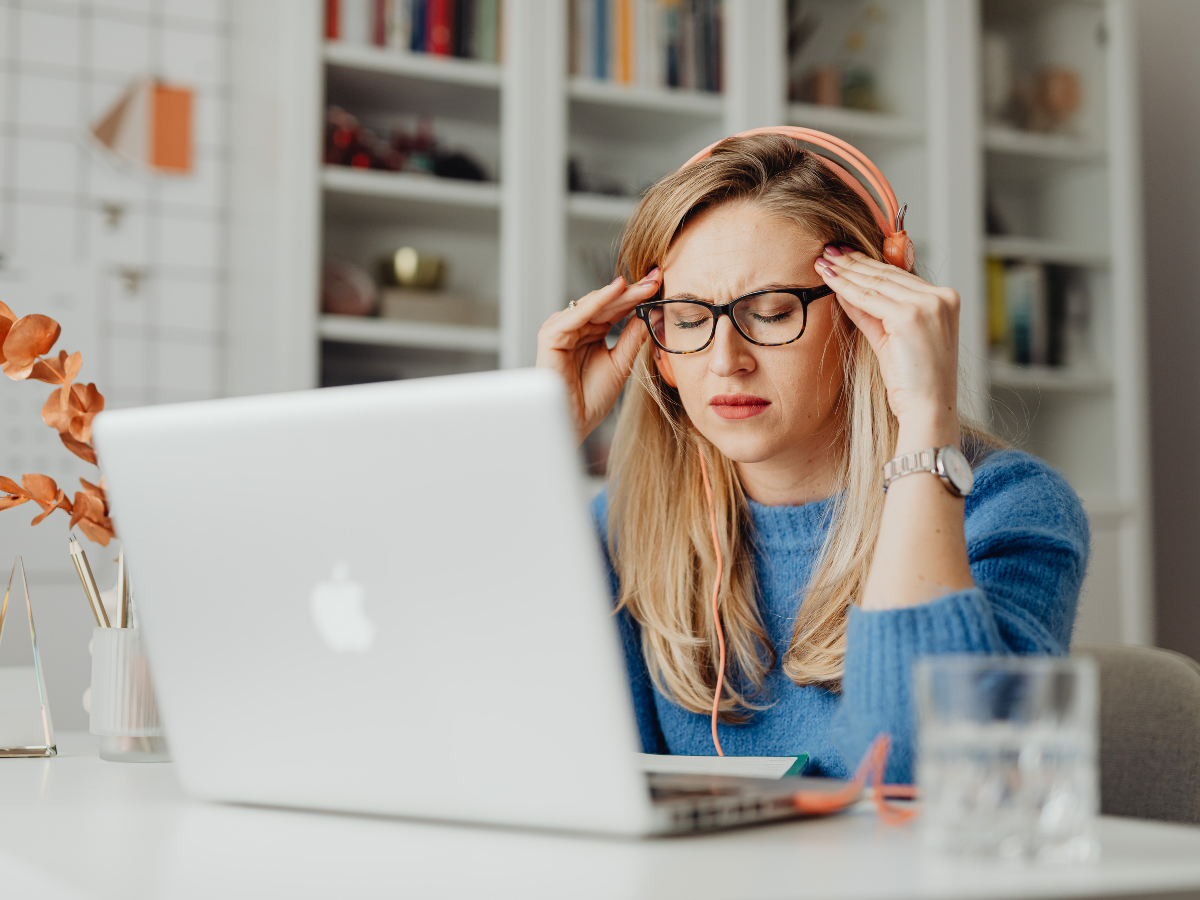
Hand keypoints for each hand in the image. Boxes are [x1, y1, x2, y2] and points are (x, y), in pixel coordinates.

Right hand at [535, 269, 659, 441]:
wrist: (574, 423)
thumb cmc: (591, 399)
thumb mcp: (620, 363)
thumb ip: (631, 338)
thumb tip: (650, 312)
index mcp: (589, 332)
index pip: (615, 309)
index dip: (637, 297)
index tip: (660, 284)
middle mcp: (574, 327)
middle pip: (606, 303)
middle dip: (632, 291)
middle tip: (656, 278)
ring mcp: (561, 330)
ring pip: (594, 304)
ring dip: (619, 294)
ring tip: (643, 285)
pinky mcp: (551, 336)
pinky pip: (577, 314)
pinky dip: (597, 302)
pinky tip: (616, 290)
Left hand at [816, 245, 959, 444]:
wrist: (928, 409)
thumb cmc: (913, 383)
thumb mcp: (893, 339)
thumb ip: (873, 314)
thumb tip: (847, 292)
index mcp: (945, 300)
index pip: (899, 275)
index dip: (869, 264)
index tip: (846, 255)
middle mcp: (941, 297)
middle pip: (887, 274)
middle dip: (854, 262)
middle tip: (828, 251)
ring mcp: (928, 305)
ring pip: (876, 282)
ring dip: (846, 270)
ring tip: (823, 261)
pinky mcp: (910, 316)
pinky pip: (869, 297)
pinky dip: (846, 287)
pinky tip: (829, 279)